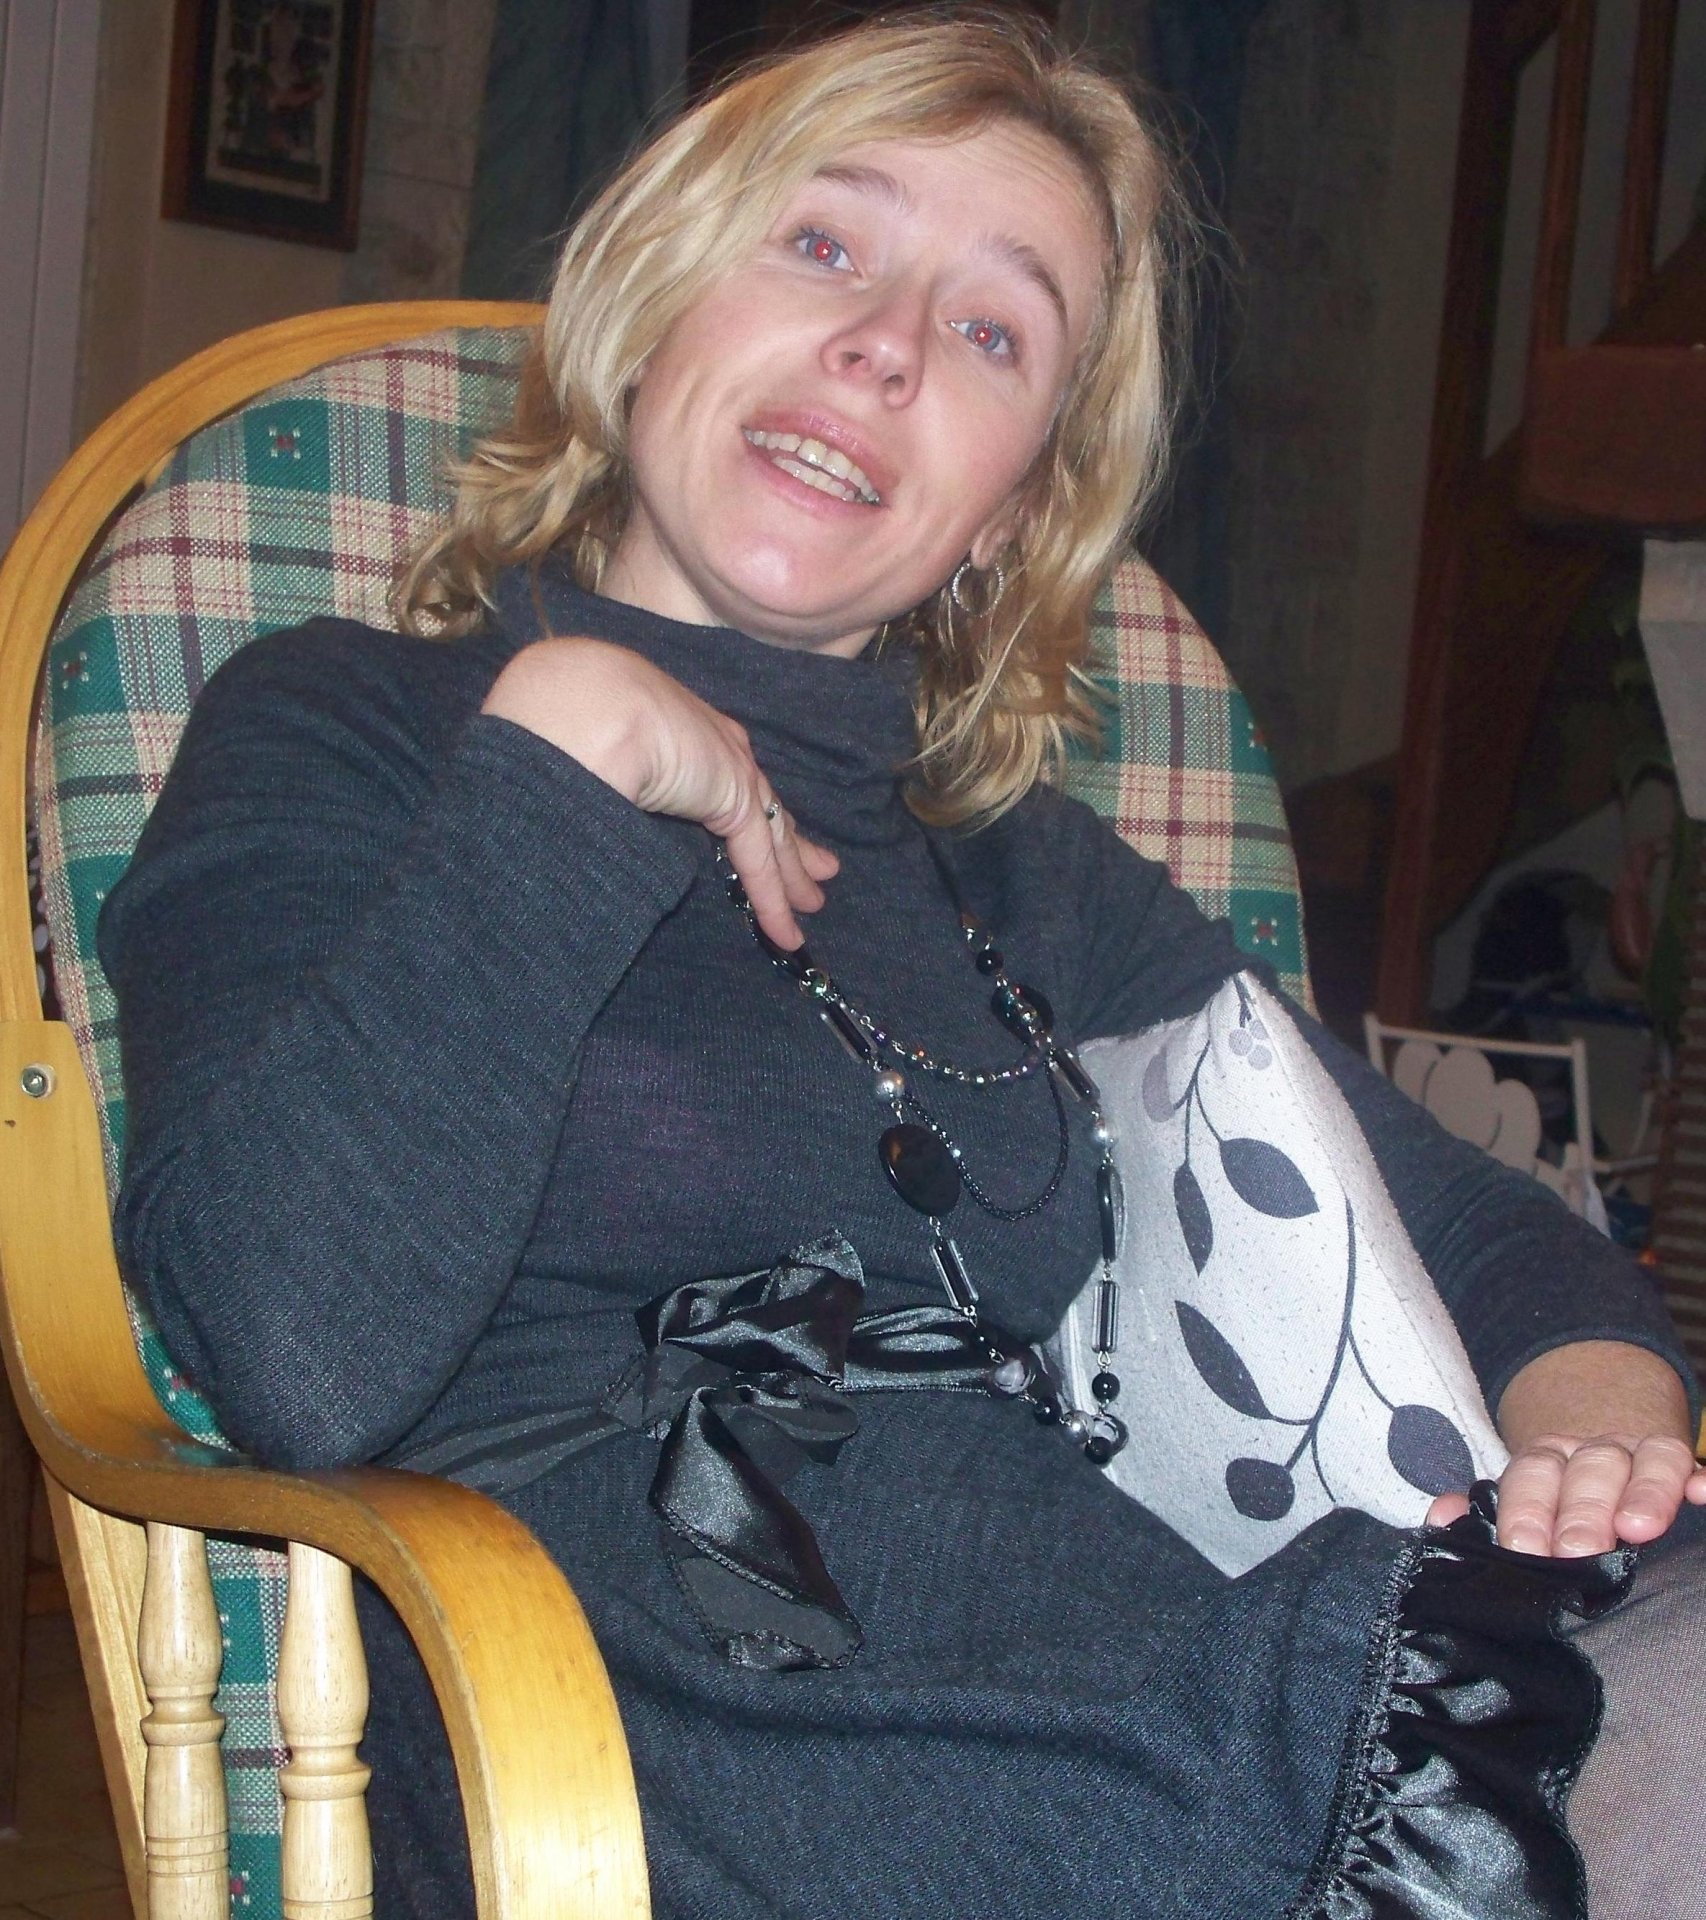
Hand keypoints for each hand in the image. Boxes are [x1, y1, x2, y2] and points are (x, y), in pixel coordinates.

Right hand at [483, 637, 837, 947]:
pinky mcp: (735, 802)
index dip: (743, 805)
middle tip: (817, 868)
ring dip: (793, 874)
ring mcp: (729, 770)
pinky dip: (774, 901)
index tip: (759, 827)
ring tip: (814, 902)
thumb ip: (602, 773)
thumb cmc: (568, 717)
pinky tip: (788, 935)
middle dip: (790, 838)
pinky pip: (760, 862)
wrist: (585, 703)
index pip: (723, 775)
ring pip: (772, 835)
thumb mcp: (590, 747)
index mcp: (677, 723)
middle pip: (762, 802)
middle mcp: (713, 742)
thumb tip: (579, 809)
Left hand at [1422, 1339, 1705, 1554]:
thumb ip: (1481, 1511)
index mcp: (1545, 1460)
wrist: (1604, 1434)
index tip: (1523, 1549)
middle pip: (1585, 1469)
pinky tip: (1702, 1495)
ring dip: (1641, 1492)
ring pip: (1640, 1461)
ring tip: (1637, 1528)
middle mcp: (1589, 1451)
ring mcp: (1637, 1453)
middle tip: (1577, 1551)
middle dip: (1581, 1510)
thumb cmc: (1557, 1493)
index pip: (1530, 1475)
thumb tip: (1441, 1521)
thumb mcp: (1520, 1497)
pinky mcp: (1677, 1461)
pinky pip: (1687, 1464)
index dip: (1526, 1510)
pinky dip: (1696, 1478)